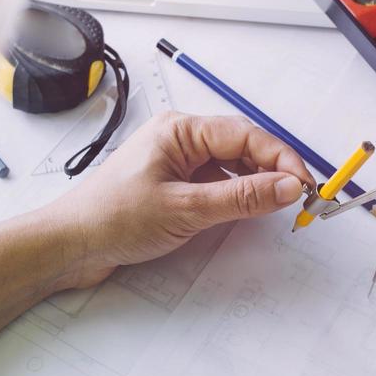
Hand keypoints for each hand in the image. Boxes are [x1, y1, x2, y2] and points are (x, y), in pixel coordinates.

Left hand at [42, 112, 312, 287]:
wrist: (70, 245)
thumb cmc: (112, 219)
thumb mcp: (185, 209)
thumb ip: (241, 198)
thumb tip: (287, 186)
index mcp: (179, 130)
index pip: (245, 135)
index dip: (281, 158)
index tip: (305, 183)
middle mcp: (179, 139)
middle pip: (241, 147)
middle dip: (273, 169)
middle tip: (300, 197)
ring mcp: (175, 163)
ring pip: (230, 166)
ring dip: (255, 183)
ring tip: (277, 206)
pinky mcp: (172, 186)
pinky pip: (215, 184)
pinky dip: (235, 196)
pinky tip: (246, 211)